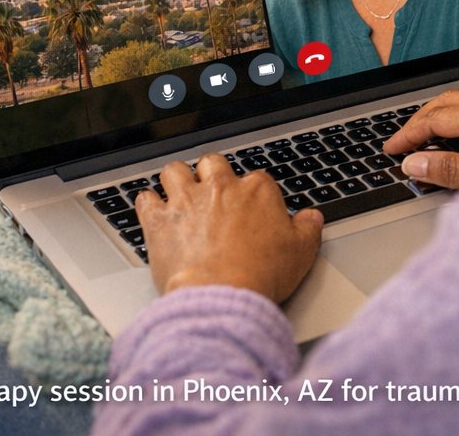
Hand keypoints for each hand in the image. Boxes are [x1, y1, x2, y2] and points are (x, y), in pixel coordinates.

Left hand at [135, 154, 322, 302]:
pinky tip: (152, 211)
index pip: (254, 178)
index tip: (250, 208)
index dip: (251, 193)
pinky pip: (145, 199)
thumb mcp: (300, 253)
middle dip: (210, 174)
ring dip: (175, 180)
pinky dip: (147, 204)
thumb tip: (313, 218)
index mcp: (256, 191)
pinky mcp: (159, 220)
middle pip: (211, 163)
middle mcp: (220, 187)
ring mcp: (187, 201)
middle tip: (211, 192)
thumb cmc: (261, 276)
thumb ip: (307, 230)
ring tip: (178, 194)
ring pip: (174, 170)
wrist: (222, 296)